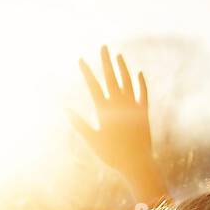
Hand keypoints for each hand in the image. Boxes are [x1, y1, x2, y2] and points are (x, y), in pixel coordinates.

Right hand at [69, 46, 167, 204]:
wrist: (137, 163)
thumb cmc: (111, 154)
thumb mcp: (92, 140)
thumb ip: (79, 124)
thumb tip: (65, 109)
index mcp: (105, 110)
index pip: (94, 86)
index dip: (87, 72)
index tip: (81, 59)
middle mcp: (119, 104)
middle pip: (111, 77)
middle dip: (106, 61)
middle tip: (103, 46)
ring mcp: (133, 106)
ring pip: (127, 81)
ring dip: (122, 67)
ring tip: (118, 55)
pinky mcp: (144, 111)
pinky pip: (142, 93)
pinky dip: (140, 82)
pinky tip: (138, 73)